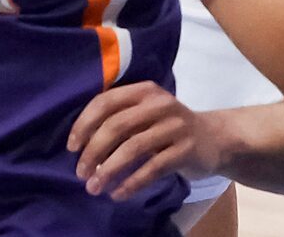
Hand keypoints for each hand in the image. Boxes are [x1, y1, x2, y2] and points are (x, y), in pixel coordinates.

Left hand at [69, 81, 226, 199]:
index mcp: (144, 90)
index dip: (84, 124)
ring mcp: (174, 125)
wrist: (212, 138)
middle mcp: (159, 103)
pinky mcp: (185, 149)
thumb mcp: (146, 113)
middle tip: (80, 173)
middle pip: (117, 125)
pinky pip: (152, 168)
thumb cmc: (167, 127)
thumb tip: (80, 142)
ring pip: (133, 147)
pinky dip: (131, 183)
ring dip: (108, 170)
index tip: (72, 148)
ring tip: (94, 187)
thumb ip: (120, 117)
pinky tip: (117, 194)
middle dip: (93, 151)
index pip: (106, 101)